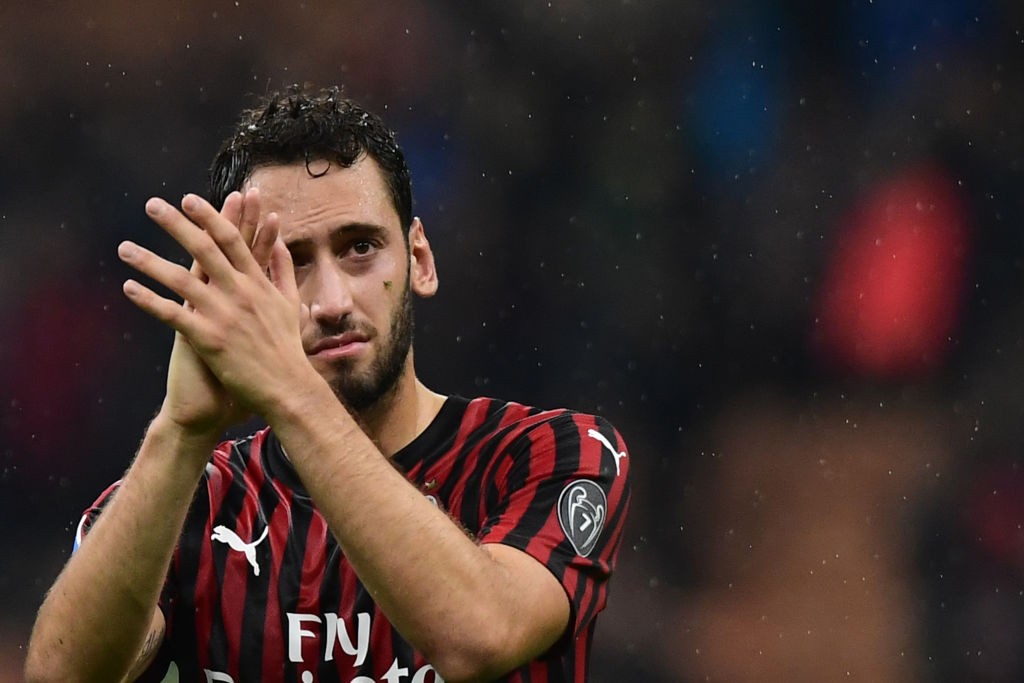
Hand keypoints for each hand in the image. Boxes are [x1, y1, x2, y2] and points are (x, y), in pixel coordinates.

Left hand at [117, 191, 307, 424]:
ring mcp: (224, 315)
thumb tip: (279, 241)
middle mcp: (240, 293)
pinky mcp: (209, 339)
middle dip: (176, 225)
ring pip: (181, 280)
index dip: (210, 217)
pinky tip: (128, 288)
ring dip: (149, 261)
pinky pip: (172, 315)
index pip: (231, 240)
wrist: (288, 388)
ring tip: (124, 248)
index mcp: (257, 283)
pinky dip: (149, 300)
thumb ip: (283, 269)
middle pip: (204, 250)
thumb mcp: (291, 303)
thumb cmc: (288, 348)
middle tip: (153, 205)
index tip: (190, 199)